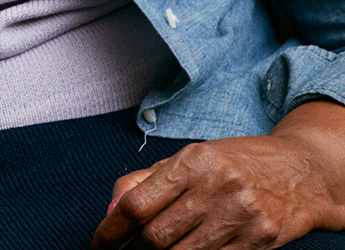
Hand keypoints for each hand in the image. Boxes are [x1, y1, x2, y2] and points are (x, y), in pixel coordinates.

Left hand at [94, 118, 344, 248]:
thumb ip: (147, 181)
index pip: (137, 205)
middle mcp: (216, 187)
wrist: (300, 172)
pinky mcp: (258, 239)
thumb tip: (112, 212)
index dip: (111, 230)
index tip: (100, 242)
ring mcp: (239, 215)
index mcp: (191, 161)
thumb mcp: (190, 158)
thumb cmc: (235, 163)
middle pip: (156, 236)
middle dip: (134, 249)